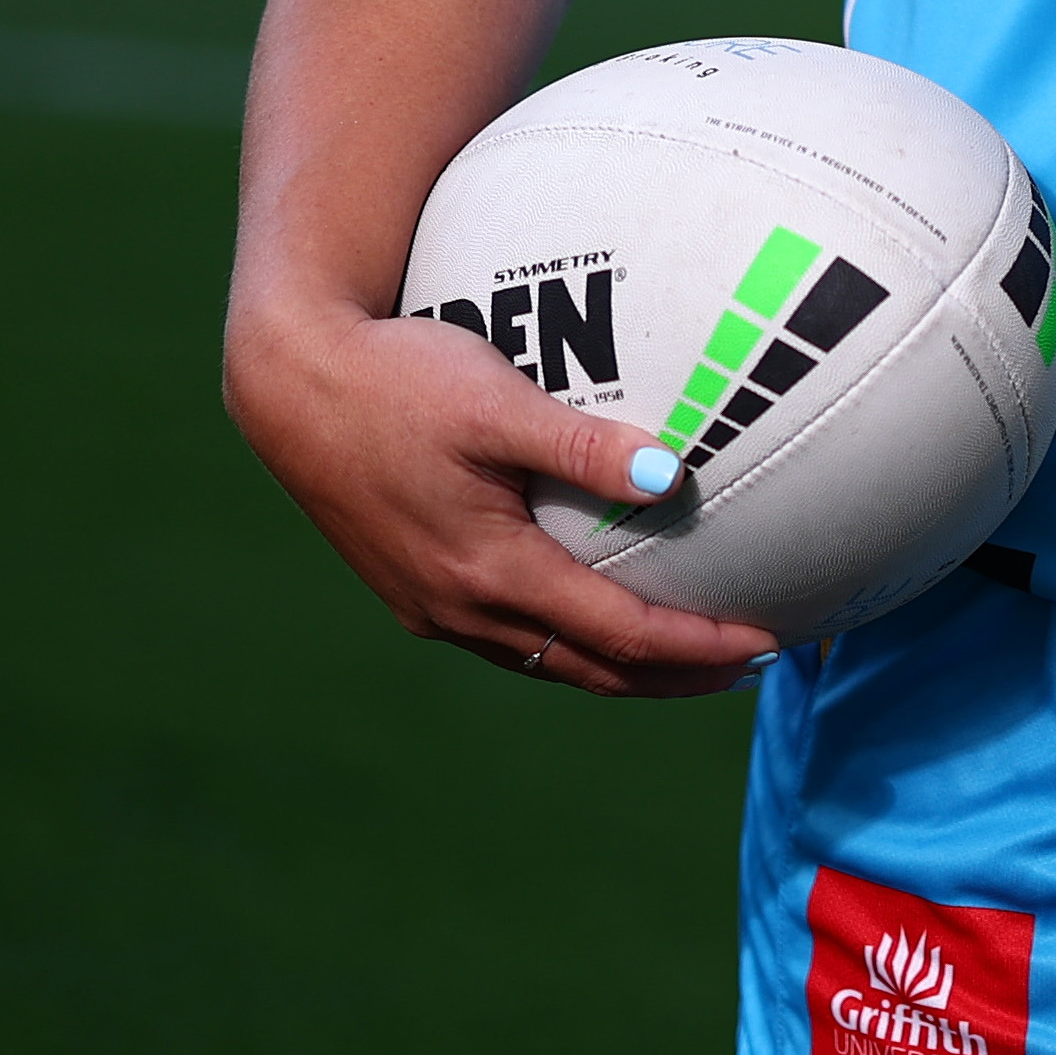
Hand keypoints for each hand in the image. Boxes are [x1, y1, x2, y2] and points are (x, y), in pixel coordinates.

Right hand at [225, 299, 784, 697]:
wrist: (288, 385)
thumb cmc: (397, 378)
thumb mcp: (495, 401)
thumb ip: (582, 444)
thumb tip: (669, 475)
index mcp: (490, 571)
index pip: (620, 633)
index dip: (698, 646)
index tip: (767, 641)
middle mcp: (462, 607)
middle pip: (591, 668)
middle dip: (674, 676)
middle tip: (749, 664)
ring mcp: (431, 606)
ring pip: (548, 663)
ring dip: (621, 668)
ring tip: (687, 658)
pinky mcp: (412, 589)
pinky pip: (510, 640)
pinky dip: (569, 644)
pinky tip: (594, 619)